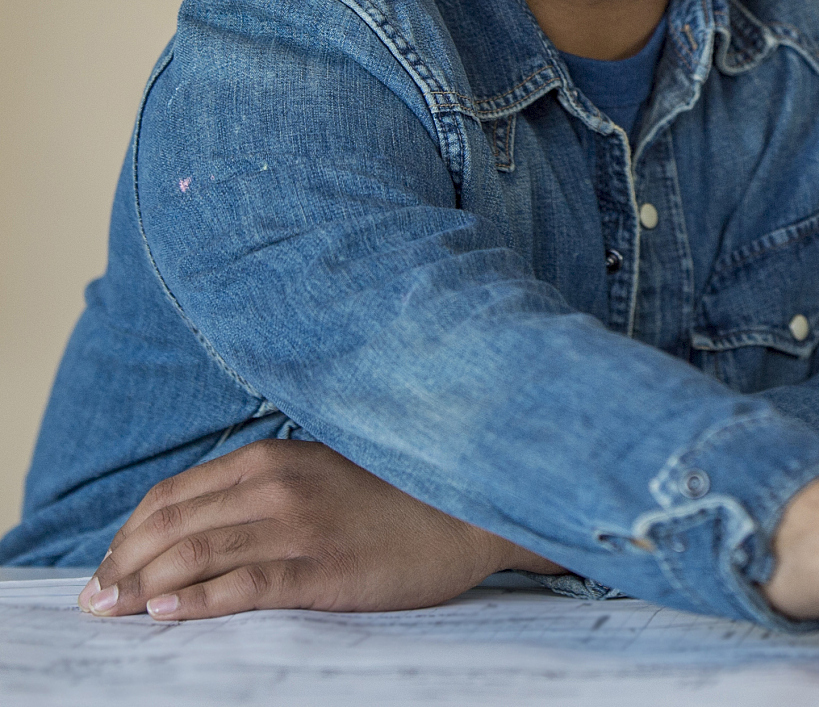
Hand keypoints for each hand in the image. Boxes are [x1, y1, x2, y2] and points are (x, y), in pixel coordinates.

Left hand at [79, 438, 563, 620]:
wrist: (471, 513)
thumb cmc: (398, 498)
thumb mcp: (325, 470)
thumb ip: (267, 486)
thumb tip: (202, 522)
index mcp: (274, 458)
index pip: (172, 496)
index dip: (128, 534)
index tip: (108, 565)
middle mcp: (278, 487)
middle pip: (171, 527)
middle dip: (120, 564)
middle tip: (95, 599)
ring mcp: (300, 528)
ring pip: (195, 557)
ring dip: (141, 586)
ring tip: (113, 610)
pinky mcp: (322, 569)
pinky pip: (243, 587)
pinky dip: (194, 601)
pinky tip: (165, 612)